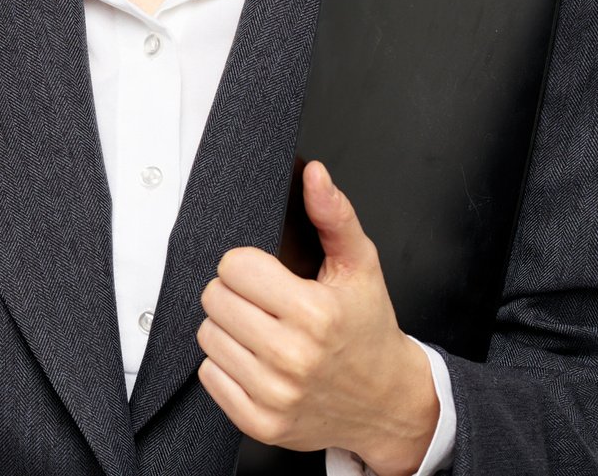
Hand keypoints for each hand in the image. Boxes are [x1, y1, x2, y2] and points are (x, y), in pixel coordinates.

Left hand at [196, 160, 438, 475]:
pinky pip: (209, 376)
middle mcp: (293, 357)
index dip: (248, 265)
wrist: (389, 402)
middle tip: (265, 303)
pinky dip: (226, 366)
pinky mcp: (262, 423)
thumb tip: (314, 174)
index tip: (269, 276)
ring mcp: (276, 395)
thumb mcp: (360, 266)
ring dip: (229, 329)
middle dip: (235, 294)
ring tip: (263, 331)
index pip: (234, 266)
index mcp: (315, 313)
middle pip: (214, 299)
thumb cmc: (369, 329)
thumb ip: (333, 215)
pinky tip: (257, 361)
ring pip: (208, 336)